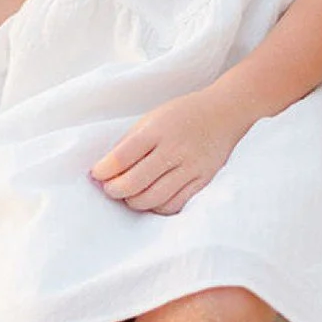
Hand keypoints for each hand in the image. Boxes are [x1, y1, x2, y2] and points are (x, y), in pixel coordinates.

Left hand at [90, 86, 251, 214]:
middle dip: (114, 190)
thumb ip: (130, 143)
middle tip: (110, 188)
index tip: (97, 174)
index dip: (103, 171)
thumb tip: (105, 169)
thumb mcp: (152, 118)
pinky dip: (157, 207)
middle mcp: (174, 149)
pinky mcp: (203, 181)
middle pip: (134, 183)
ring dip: (134, 201)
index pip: (121, 158)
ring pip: (153, 199)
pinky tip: (151, 199)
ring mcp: (190, 167)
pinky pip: (174, 204)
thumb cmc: (183, 115)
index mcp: (157, 130)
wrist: (225, 113)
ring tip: (129, 195)